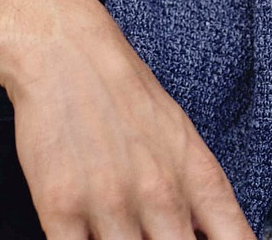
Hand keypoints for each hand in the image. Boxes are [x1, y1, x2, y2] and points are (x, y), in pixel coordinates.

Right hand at [0, 0, 255, 239]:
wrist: (67, 49)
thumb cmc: (124, 91)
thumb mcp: (180, 136)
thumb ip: (199, 196)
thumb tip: (210, 236)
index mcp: (196, 176)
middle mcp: (160, 194)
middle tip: (152, 233)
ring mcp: (111, 204)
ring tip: (118, 228)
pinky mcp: (61, 208)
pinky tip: (88, 235)